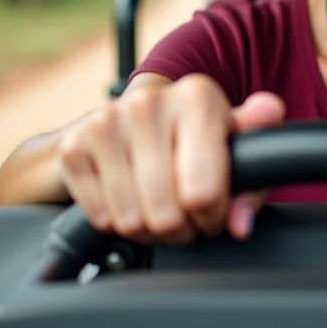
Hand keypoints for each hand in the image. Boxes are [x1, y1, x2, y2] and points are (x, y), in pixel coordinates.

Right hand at [56, 73, 285, 244]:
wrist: (116, 126)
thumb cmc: (183, 142)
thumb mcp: (229, 152)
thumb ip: (250, 180)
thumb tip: (241, 222)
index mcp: (198, 96)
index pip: (205, 192)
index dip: (213, 216)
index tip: (213, 208)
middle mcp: (151, 101)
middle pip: (168, 213)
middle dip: (181, 229)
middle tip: (185, 217)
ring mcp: (107, 121)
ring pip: (132, 220)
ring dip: (148, 231)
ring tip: (157, 210)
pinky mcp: (75, 145)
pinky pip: (101, 216)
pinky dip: (115, 222)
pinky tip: (127, 201)